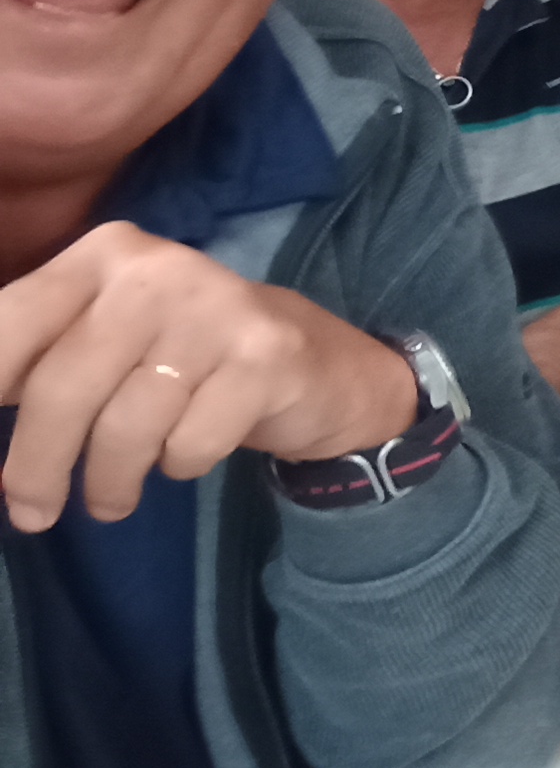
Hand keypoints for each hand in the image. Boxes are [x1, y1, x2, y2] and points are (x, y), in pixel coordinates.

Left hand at [0, 222, 419, 531]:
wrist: (320, 365)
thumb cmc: (185, 358)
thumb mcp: (104, 342)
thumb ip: (34, 364)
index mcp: (104, 254)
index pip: (9, 325)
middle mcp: (157, 269)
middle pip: (61, 387)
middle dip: (35, 466)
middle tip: (30, 514)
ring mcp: (218, 309)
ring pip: (125, 426)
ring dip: (109, 482)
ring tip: (111, 497)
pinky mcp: (267, 357)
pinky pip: (188, 445)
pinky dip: (180, 465)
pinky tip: (190, 449)